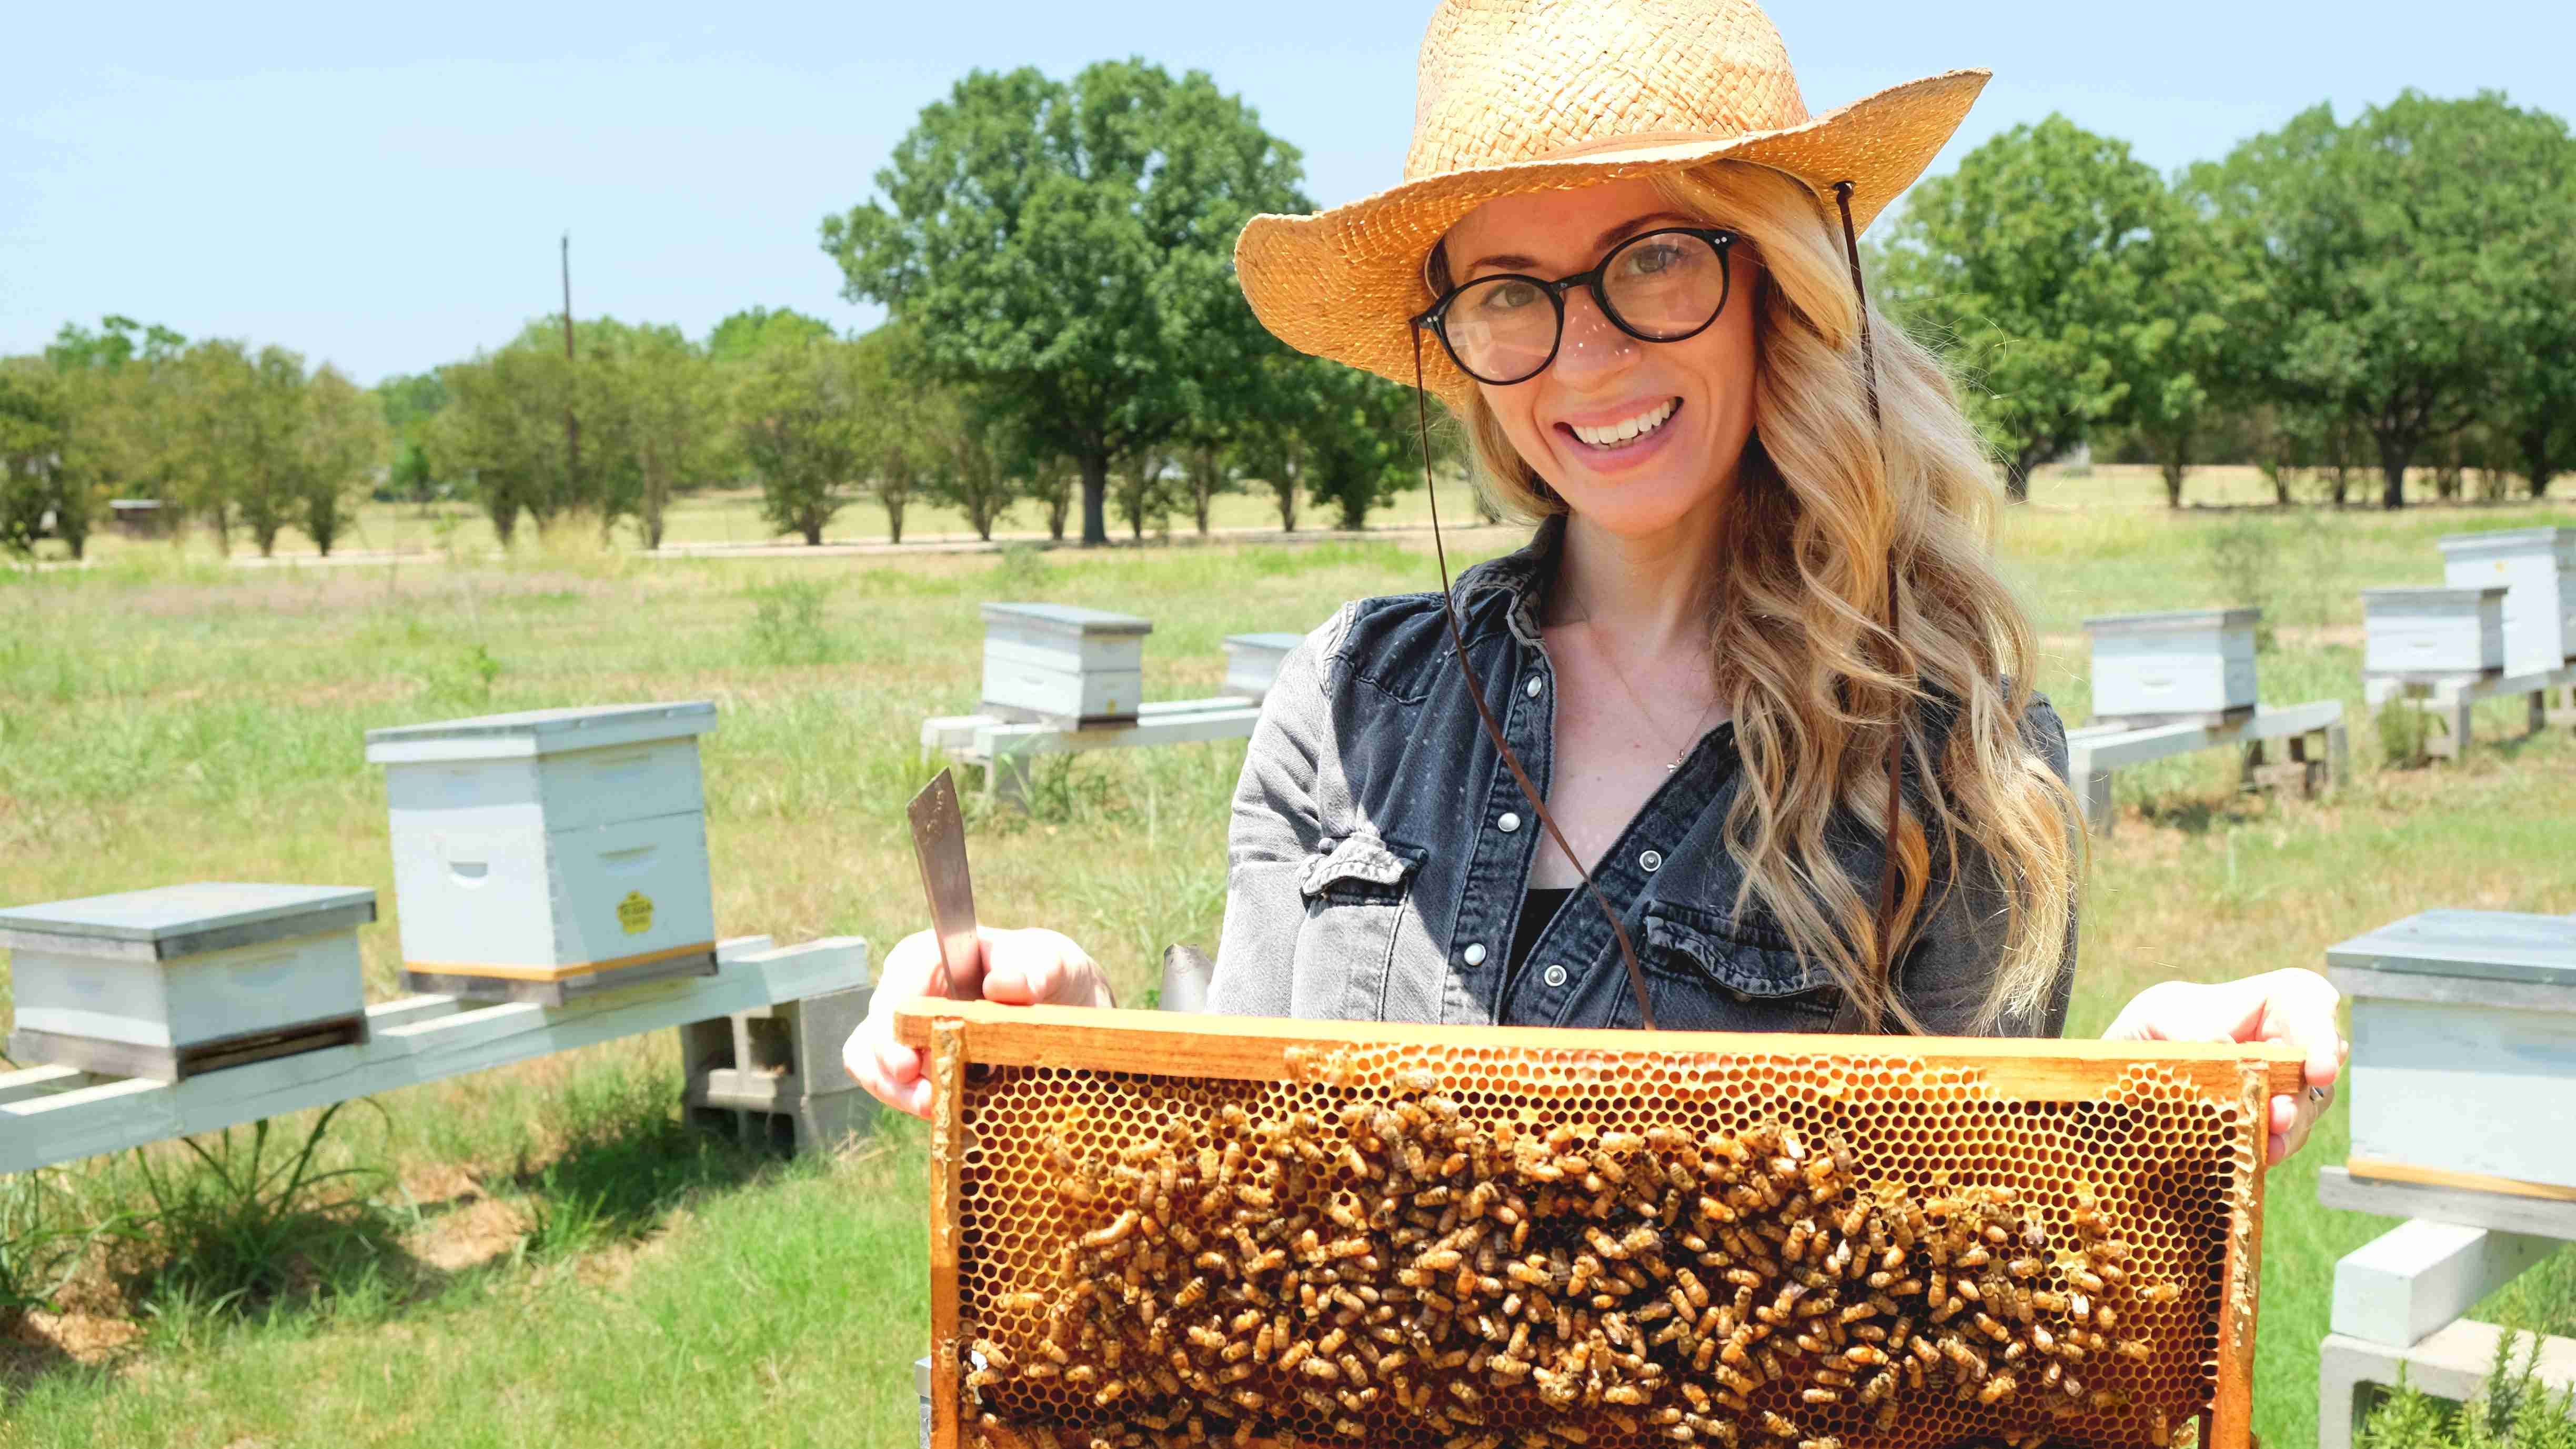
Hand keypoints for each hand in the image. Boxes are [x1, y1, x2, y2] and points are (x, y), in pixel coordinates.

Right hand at [843, 925, 1113, 1120]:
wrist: (1063, 1004)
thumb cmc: (1048, 971)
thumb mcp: (1052, 962)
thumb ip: (1034, 971)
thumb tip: (1003, 985)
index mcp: (931, 955)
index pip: (899, 982)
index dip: (893, 1024)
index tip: (907, 1065)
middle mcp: (909, 990)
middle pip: (875, 1028)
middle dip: (890, 1070)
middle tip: (926, 1101)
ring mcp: (907, 1029)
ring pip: (870, 1061)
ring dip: (895, 1092)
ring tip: (933, 1112)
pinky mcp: (917, 1063)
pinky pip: (893, 1084)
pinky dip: (909, 1101)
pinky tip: (941, 1113)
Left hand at [2102, 968, 2345, 1166]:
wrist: (2142, 1059)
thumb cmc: (2162, 1022)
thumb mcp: (2162, 1016)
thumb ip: (2191, 1028)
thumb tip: (2221, 1044)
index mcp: (2276, 1001)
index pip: (2314, 1004)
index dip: (2322, 1037)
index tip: (2318, 1071)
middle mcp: (2292, 1040)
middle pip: (2318, 1067)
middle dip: (2301, 1095)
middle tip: (2279, 1116)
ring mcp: (2290, 1081)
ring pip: (2306, 1105)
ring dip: (2288, 1128)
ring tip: (2268, 1145)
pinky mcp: (2275, 1115)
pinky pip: (2286, 1134)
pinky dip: (2272, 1144)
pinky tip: (2259, 1157)